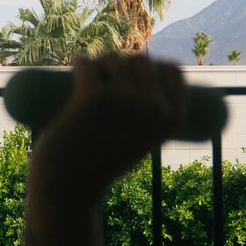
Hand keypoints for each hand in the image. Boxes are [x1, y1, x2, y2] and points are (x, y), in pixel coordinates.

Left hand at [28, 53, 187, 205]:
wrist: (72, 185)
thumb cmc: (106, 162)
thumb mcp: (142, 142)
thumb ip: (152, 118)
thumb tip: (153, 77)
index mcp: (173, 120)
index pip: (173, 71)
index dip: (155, 66)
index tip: (138, 75)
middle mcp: (154, 108)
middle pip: (142, 61)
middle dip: (124, 64)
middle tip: (106, 81)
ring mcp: (124, 101)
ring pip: (113, 60)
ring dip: (100, 64)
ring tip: (90, 80)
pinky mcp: (93, 97)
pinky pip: (87, 64)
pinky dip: (80, 62)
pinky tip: (78, 64)